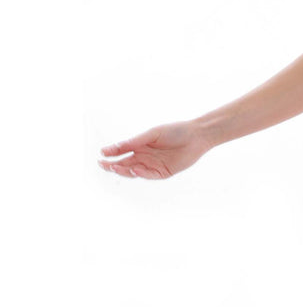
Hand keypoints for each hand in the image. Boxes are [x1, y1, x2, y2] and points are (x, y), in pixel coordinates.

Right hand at [97, 120, 213, 179]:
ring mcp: (153, 166)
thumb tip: (114, 147)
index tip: (102, 153)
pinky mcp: (163, 173)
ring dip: (125, 170)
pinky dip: (141, 174)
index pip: (122, 151)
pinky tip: (135, 170)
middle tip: (102, 164)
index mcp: (140, 146)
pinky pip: (149, 175)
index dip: (111, 152)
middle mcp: (145, 157)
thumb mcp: (152, 134)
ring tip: (115, 167)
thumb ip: (134, 142)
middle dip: (113, 165)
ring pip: (135, 171)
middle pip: (125, 163)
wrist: (196, 136)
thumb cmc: (175, 131)